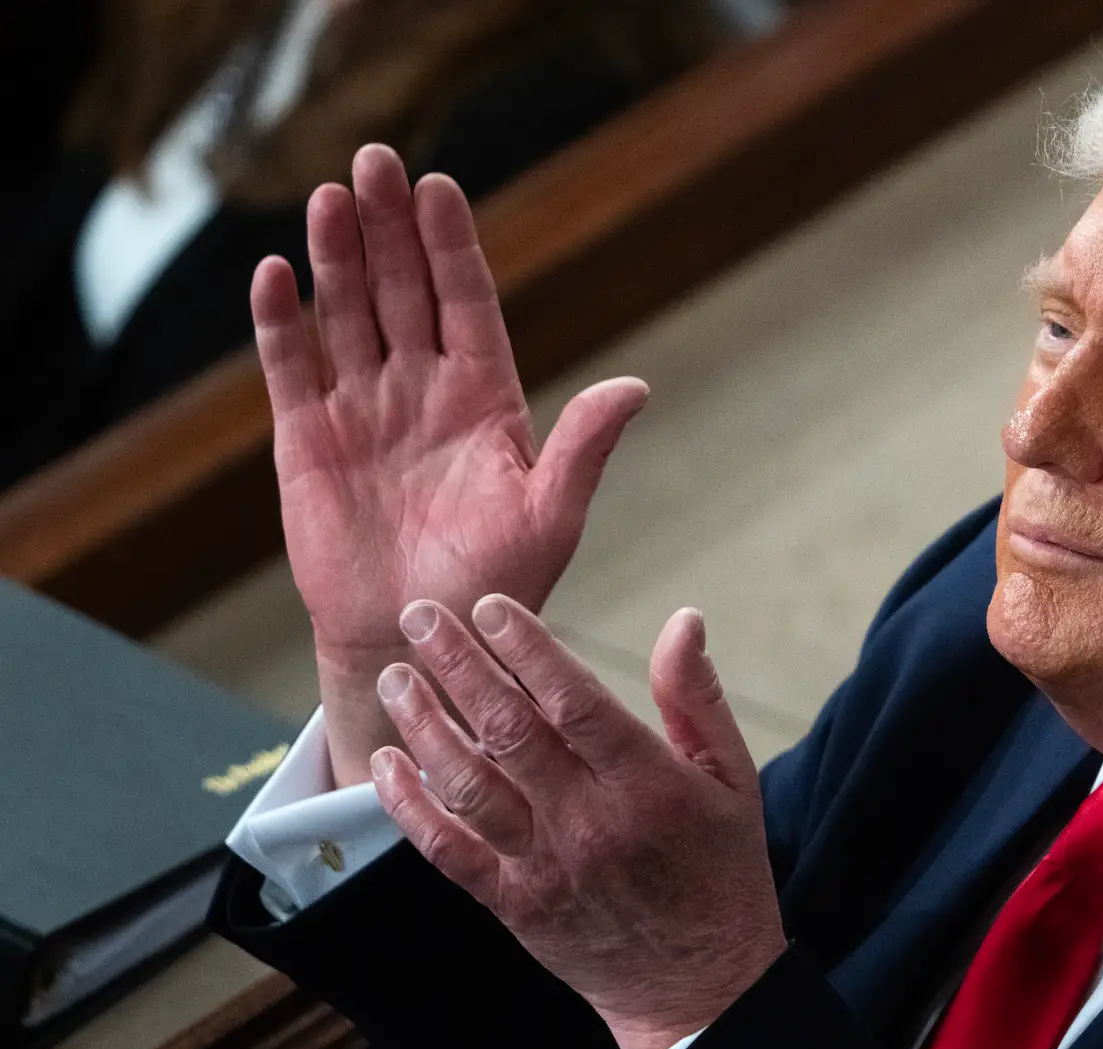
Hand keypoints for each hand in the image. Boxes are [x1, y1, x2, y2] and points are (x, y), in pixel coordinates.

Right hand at [251, 144, 648, 785]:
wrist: (423, 643)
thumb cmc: (498, 586)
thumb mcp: (551, 516)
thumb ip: (584, 448)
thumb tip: (636, 387)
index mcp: (485, 398)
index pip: (466, 302)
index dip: (451, 247)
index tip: (441, 188)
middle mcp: (422, 390)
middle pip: (401, 289)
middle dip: (389, 227)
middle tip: (376, 160)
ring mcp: (364, 410)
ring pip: (347, 314)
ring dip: (338, 256)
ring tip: (332, 197)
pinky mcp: (309, 442)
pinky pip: (293, 369)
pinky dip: (282, 323)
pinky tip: (276, 273)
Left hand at [367, 595, 785, 1048]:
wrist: (701, 989)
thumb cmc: (721, 872)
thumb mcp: (734, 780)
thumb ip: (698, 698)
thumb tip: (683, 620)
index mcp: (649, 785)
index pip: (575, 702)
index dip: (527, 649)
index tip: (489, 607)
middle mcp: (591, 823)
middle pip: (509, 731)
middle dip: (458, 665)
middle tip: (420, 615)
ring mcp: (546, 867)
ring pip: (468, 784)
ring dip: (424, 724)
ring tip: (397, 676)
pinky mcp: (514, 905)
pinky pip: (448, 850)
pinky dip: (410, 805)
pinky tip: (388, 763)